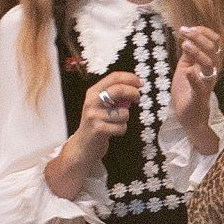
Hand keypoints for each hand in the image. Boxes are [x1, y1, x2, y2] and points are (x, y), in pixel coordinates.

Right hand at [47, 72, 135, 193]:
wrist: (83, 146)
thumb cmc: (98, 123)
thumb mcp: (103, 105)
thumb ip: (116, 96)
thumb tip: (134, 88)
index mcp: (93, 92)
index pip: (113, 77)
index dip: (130, 78)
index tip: (140, 83)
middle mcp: (92, 101)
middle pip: (118, 90)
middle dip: (133, 93)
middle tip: (137, 99)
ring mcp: (94, 115)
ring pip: (124, 112)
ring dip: (125, 119)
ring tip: (115, 123)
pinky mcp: (98, 129)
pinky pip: (122, 127)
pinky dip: (122, 130)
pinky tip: (113, 132)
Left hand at [170, 24, 223, 140]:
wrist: (189, 117)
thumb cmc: (187, 91)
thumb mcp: (185, 67)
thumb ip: (188, 54)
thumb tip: (187, 36)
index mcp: (209, 63)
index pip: (214, 42)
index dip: (203, 32)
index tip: (188, 28)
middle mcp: (211, 72)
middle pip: (213, 50)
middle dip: (199, 37)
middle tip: (185, 31)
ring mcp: (206, 84)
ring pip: (209, 64)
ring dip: (197, 52)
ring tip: (185, 44)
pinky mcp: (199, 97)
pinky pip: (200, 86)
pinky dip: (194, 78)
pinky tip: (188, 71)